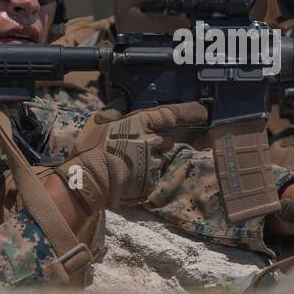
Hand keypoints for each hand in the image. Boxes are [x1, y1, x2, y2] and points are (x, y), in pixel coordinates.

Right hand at [60, 102, 207, 214]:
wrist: (90, 178)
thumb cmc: (91, 149)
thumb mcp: (100, 124)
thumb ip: (115, 116)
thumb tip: (119, 112)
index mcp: (140, 123)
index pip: (171, 114)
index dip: (189, 113)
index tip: (202, 112)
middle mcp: (152, 141)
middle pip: (168, 140)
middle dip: (159, 144)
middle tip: (140, 150)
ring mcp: (154, 162)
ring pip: (161, 159)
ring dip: (152, 162)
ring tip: (130, 167)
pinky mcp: (151, 181)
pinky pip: (153, 177)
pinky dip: (145, 178)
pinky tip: (129, 179)